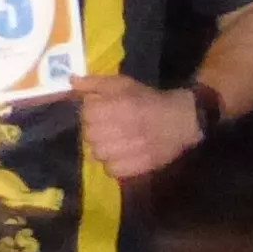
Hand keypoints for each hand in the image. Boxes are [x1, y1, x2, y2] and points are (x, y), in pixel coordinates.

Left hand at [75, 75, 202, 180]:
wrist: (181, 120)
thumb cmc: (148, 100)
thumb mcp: (123, 84)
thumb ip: (95, 83)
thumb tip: (71, 82)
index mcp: (120, 105)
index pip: (87, 113)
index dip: (91, 111)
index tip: (101, 110)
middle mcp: (123, 128)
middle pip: (89, 135)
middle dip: (95, 130)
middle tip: (108, 127)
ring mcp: (130, 150)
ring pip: (98, 153)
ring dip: (102, 147)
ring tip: (114, 141)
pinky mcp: (137, 167)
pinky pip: (111, 170)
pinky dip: (112, 164)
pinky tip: (121, 155)